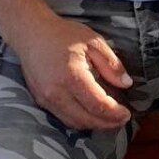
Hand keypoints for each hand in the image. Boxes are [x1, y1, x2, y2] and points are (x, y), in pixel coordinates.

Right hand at [10, 14, 133, 130]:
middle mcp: (56, 92)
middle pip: (85, 119)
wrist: (31, 33)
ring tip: (109, 120)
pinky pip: (62, 117)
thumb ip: (112, 64)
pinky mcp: (40, 100)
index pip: (98, 105)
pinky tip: (90, 114)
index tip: (127, 114)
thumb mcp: (94, 42)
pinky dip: (79, 120)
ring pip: (73, 122)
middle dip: (106, 124)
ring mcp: (46, 99)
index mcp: (72, 77)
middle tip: (121, 120)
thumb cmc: (63, 35)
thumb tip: (126, 84)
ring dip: (93, 125)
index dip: (115, 114)